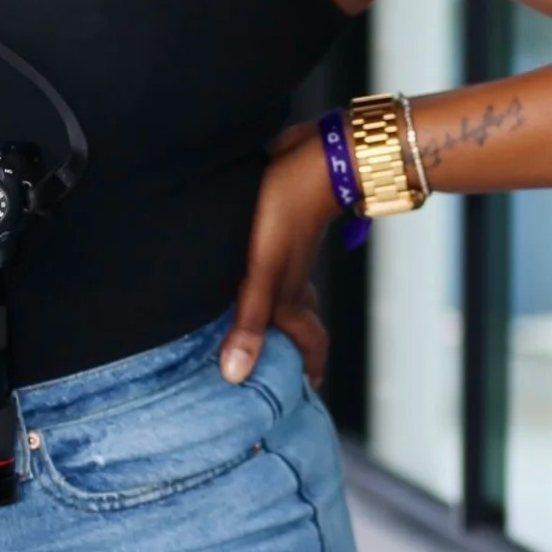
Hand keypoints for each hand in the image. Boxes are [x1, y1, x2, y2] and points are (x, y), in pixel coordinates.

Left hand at [221, 120, 336, 386]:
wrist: (317, 156)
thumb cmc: (289, 211)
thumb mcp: (263, 272)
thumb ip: (249, 321)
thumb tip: (235, 375)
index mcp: (289, 298)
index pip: (307, 345)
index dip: (308, 372)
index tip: (302, 395)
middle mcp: (289, 282)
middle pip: (294, 324)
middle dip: (285, 348)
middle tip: (266, 369)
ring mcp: (284, 256)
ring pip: (279, 295)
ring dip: (267, 314)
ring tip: (246, 330)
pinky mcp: (275, 231)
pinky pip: (266, 268)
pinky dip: (255, 281)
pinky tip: (235, 276)